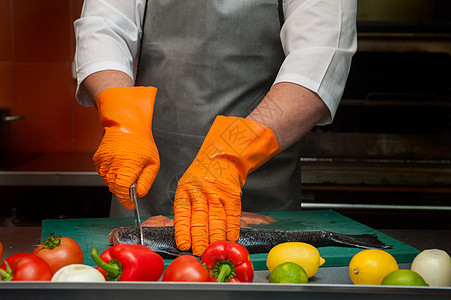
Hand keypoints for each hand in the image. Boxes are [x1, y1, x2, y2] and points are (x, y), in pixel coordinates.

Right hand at [93, 86, 158, 209]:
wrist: (126, 126)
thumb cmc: (142, 144)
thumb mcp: (153, 163)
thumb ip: (146, 181)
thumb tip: (139, 194)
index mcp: (127, 166)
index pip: (122, 190)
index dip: (126, 200)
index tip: (130, 205)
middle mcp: (112, 165)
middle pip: (115, 188)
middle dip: (124, 190)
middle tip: (133, 178)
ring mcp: (102, 162)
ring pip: (108, 182)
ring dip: (117, 180)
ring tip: (127, 166)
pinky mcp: (97, 160)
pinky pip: (103, 174)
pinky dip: (111, 173)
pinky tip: (119, 163)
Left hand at [174, 116, 278, 255]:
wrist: (222, 157)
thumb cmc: (202, 176)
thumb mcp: (187, 186)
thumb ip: (186, 207)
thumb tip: (185, 235)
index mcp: (186, 190)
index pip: (183, 214)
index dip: (183, 231)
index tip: (184, 245)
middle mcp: (201, 192)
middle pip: (200, 219)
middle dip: (200, 239)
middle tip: (200, 253)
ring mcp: (218, 193)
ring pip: (216, 219)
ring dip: (215, 237)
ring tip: (213, 249)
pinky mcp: (232, 195)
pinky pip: (232, 215)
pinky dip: (232, 229)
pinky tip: (230, 238)